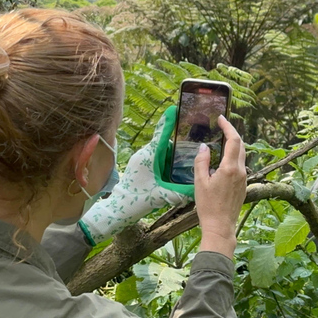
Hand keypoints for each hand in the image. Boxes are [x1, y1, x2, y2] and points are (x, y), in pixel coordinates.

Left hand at [80, 110, 190, 244]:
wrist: (119, 209)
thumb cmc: (137, 199)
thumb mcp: (162, 195)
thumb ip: (181, 192)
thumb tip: (198, 189)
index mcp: (150, 155)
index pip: (162, 133)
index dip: (169, 120)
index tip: (176, 108)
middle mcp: (147, 154)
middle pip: (167, 142)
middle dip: (180, 140)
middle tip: (196, 137)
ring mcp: (145, 160)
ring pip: (164, 152)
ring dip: (176, 153)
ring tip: (193, 154)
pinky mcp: (145, 167)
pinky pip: (160, 159)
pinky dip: (170, 161)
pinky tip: (181, 167)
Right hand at [194, 115, 246, 258]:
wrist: (221, 226)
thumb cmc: (208, 206)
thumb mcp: (199, 182)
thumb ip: (201, 161)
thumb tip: (204, 147)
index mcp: (230, 168)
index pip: (233, 140)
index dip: (228, 126)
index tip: (221, 118)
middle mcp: (240, 171)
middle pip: (240, 145)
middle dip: (232, 133)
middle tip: (221, 126)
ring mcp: (244, 178)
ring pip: (241, 155)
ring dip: (233, 145)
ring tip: (221, 140)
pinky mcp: (244, 185)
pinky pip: (240, 165)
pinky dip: (234, 157)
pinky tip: (223, 159)